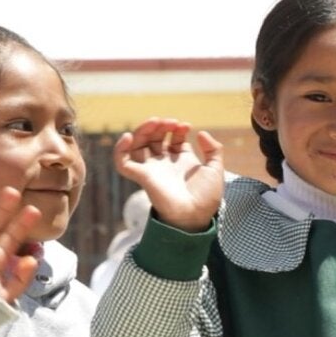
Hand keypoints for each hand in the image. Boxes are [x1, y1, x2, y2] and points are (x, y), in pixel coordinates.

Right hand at [114, 118, 223, 232]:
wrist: (196, 214)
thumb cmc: (206, 196)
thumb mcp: (215, 169)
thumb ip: (213, 149)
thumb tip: (200, 133)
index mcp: (181, 161)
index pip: (172, 138)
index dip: (176, 129)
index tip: (185, 126)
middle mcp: (164, 163)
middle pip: (154, 138)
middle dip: (160, 126)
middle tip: (170, 122)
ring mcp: (151, 169)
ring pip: (138, 144)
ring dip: (143, 130)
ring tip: (156, 122)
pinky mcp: (141, 176)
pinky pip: (122, 161)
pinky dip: (120, 148)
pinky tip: (129, 136)